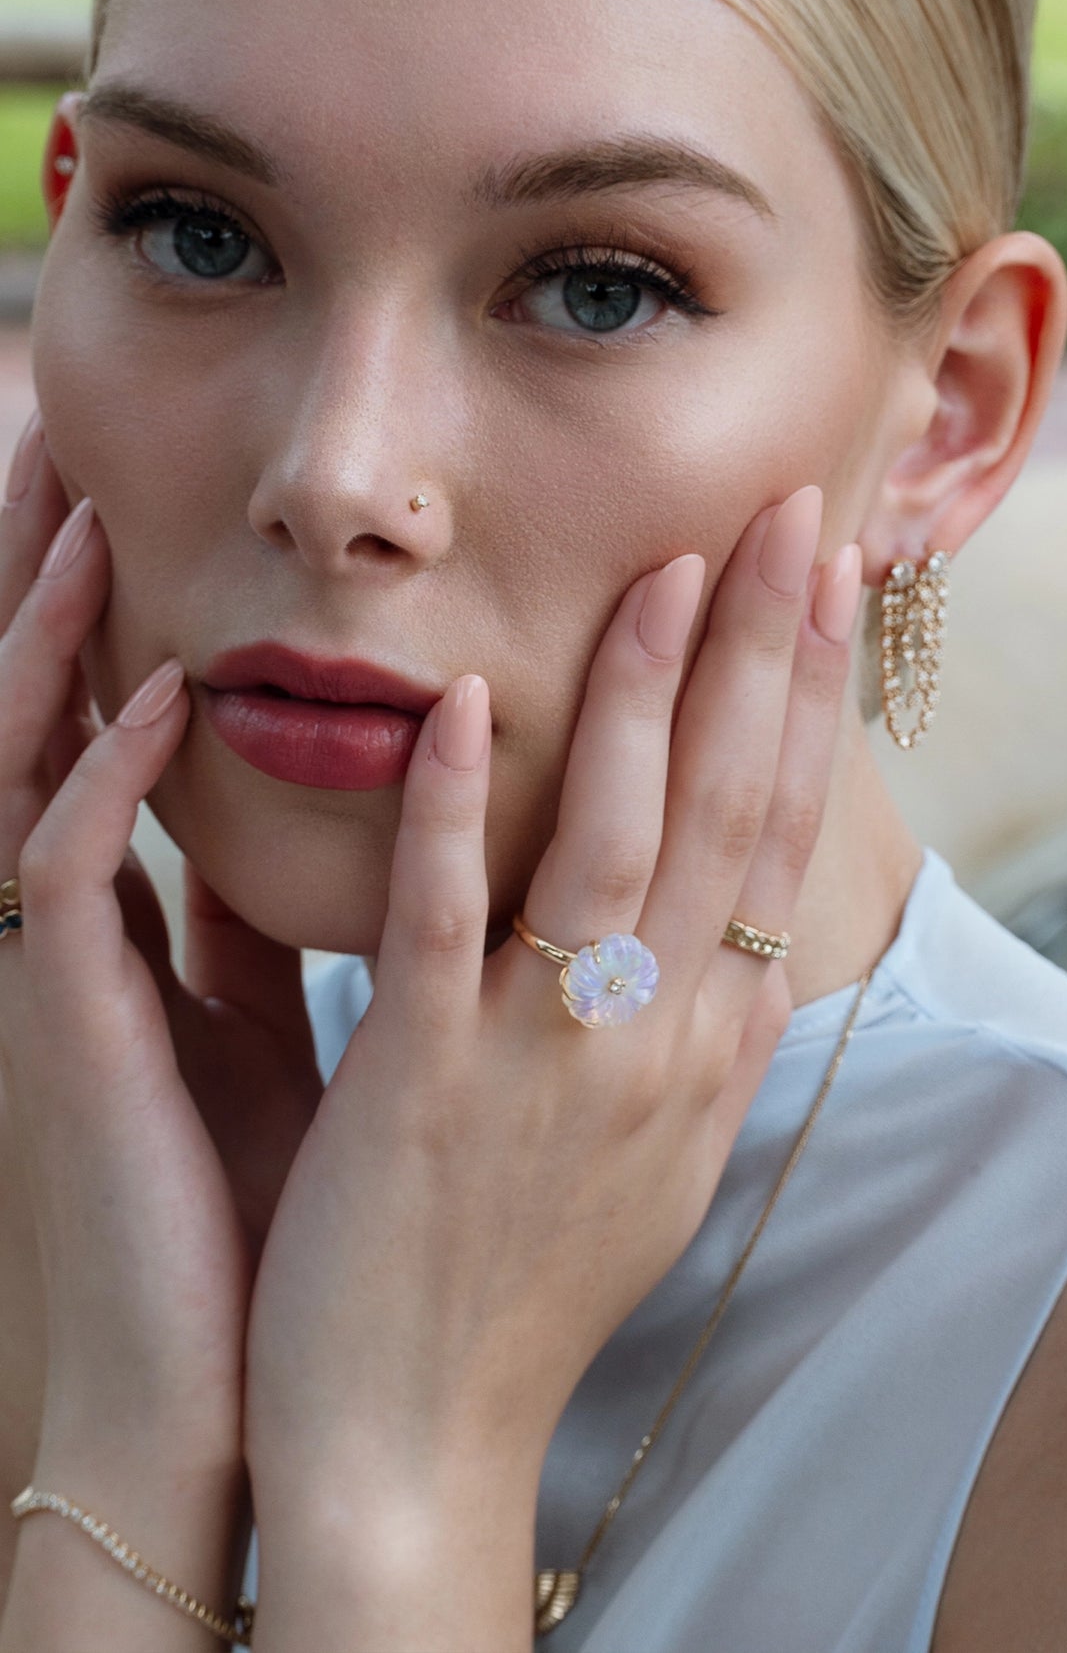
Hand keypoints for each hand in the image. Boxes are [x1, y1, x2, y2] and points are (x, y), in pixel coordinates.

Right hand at [0, 413, 321, 1474]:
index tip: (118, 510)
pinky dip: (107, 776)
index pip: (86, 741)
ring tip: (73, 505)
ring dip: (46, 639)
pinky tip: (159, 691)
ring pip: (18, 768)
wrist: (229, 1381)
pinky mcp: (67, 1035)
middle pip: (30, 722)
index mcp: (118, 935)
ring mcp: (51, 982)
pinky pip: (62, 875)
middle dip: (34, 587)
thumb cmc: (256, 1209)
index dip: (92, 625)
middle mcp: (68, 941)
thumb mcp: (256, 1037)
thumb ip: (250, 935)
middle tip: (55, 445)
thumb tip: (280, 849)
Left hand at [244, 486, 858, 1528]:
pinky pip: (451, 921)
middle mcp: (656, 1043)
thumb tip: (717, 933)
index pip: (780, 842)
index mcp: (706, 1052)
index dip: (807, 705)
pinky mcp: (420, 1082)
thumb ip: (685, 1033)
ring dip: (649, 696)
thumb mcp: (650, 1157)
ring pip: (618, 842)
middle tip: (785, 521)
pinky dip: (465, 809)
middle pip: (729, 815)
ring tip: (669, 569)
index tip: (820, 590)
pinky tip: (479, 705)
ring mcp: (545, 1059)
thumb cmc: (525, 1286)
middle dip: (765, 655)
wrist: (420, 1441)